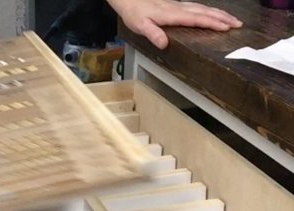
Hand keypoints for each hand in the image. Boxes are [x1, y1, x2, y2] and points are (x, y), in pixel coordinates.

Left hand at [108, 0, 242, 48]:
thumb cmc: (134, 13)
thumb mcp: (140, 26)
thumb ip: (153, 34)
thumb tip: (164, 44)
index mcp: (172, 14)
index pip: (197, 19)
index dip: (212, 23)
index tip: (226, 28)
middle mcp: (178, 8)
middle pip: (205, 11)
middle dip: (223, 17)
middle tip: (238, 24)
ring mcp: (178, 5)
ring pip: (203, 8)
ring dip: (219, 13)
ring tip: (232, 19)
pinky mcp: (176, 5)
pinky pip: (197, 7)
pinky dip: (209, 10)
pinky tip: (213, 13)